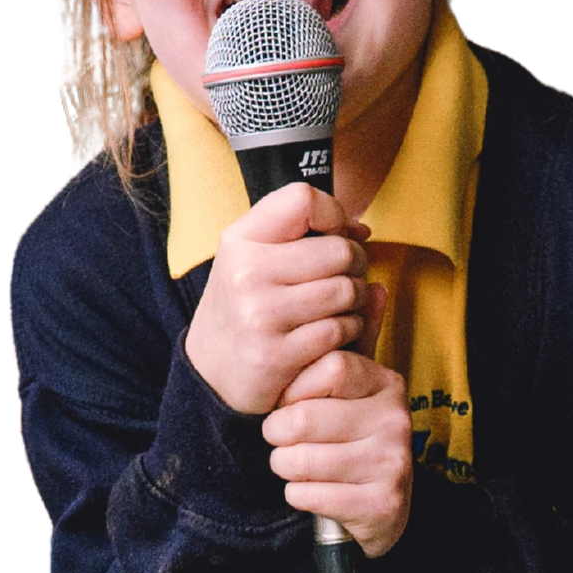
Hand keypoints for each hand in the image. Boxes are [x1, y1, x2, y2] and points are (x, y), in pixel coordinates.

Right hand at [184, 182, 380, 416]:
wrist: (211, 372)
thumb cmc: (245, 306)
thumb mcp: (254, 258)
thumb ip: (302, 233)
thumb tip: (361, 229)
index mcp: (240, 240)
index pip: (304, 200)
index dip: (334, 214)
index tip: (334, 234)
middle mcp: (246, 273)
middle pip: (339, 250)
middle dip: (356, 263)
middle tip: (347, 276)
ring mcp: (261, 315)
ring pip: (347, 291)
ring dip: (358, 299)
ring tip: (344, 305)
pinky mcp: (277, 355)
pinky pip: (340, 330)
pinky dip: (350, 330)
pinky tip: (336, 332)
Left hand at [262, 313, 412, 558]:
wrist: (380, 510)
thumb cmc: (350, 440)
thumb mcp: (351, 390)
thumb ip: (355, 342)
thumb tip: (374, 287)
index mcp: (387, 383)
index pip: (328, 366)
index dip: (295, 387)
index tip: (290, 401)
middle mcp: (396, 419)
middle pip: (305, 417)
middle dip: (279, 434)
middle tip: (283, 440)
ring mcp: (393, 463)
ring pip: (300, 459)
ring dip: (285, 466)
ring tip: (298, 465)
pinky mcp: (382, 504)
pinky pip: (308, 495)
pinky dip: (299, 496)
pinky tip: (315, 492)